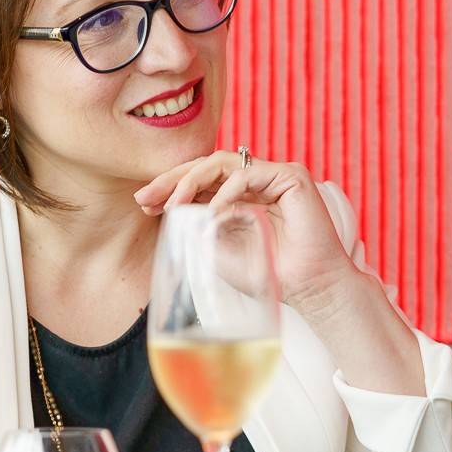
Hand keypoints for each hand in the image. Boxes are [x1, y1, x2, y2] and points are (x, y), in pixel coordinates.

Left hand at [134, 151, 357, 314]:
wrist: (308, 288)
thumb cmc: (269, 273)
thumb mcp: (219, 250)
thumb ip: (197, 228)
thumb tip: (169, 209)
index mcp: (239, 195)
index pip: (199, 181)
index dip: (170, 189)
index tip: (143, 204)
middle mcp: (256, 180)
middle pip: (205, 166)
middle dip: (172, 180)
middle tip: (146, 197)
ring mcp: (273, 175)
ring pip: (221, 163)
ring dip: (191, 182)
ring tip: (174, 205)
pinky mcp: (291, 176)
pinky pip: (247, 174)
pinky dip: (225, 192)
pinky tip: (211, 213)